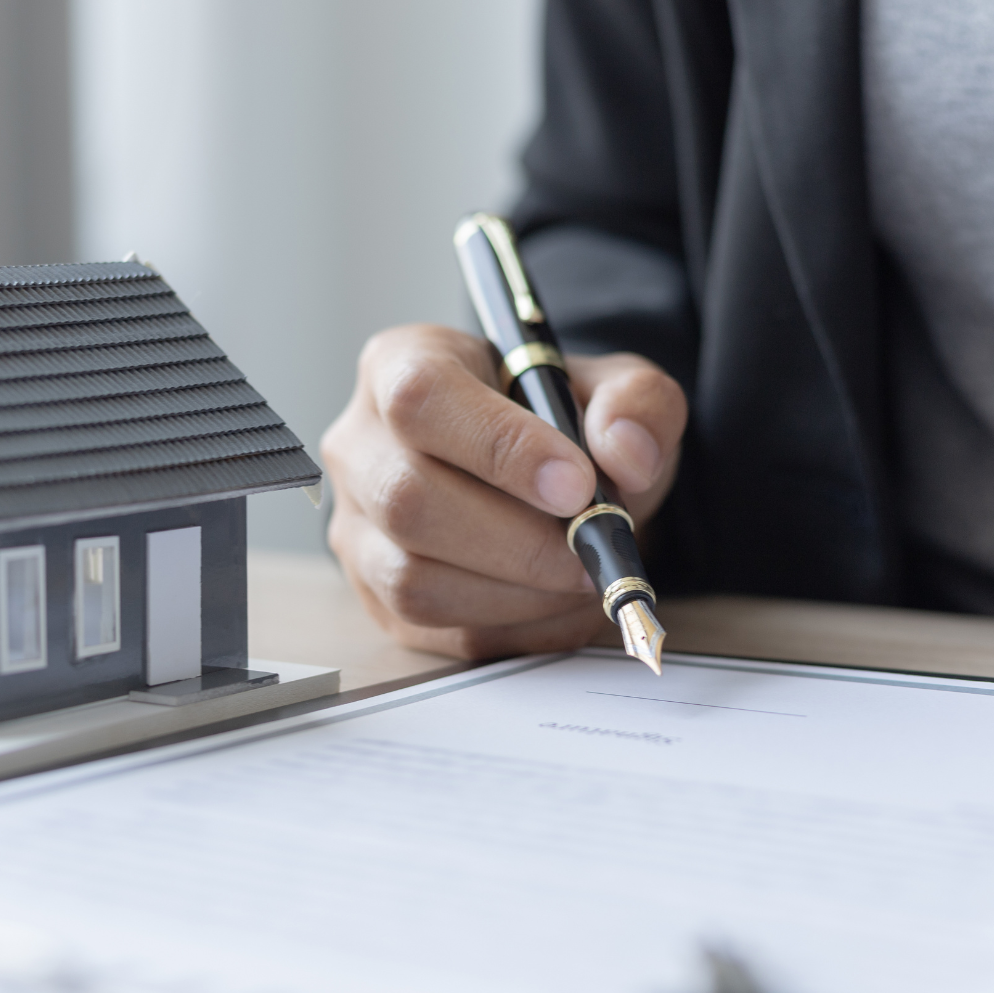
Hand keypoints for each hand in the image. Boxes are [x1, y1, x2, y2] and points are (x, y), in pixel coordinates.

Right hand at [322, 323, 686, 658]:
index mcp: (400, 365)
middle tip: (590, 548)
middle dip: (517, 540)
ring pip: (413, 578)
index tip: (577, 485)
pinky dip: (512, 626)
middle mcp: (360, 445)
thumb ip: (637, 404)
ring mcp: (357, 526)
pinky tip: (557, 601)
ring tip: (579, 575)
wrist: (547, 484)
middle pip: (407, 499)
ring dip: (516, 592)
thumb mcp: (615, 391)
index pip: (422, 398)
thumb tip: (627, 455)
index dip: (499, 446)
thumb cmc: (563, 426)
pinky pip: (434, 628)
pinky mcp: (375, 594)